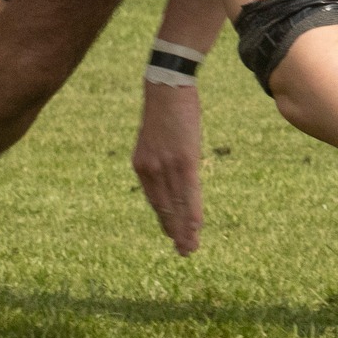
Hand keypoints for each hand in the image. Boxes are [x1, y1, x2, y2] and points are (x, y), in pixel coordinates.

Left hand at [132, 82, 204, 255]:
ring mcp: (166, 167)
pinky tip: (196, 228)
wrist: (167, 87)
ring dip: (184, 230)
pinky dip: (192, 213)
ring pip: (177, 206)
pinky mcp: (184, 161)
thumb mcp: (157, 137)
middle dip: (173, 231)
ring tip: (189, 248)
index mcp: (141, 165)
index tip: (171, 234)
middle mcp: (150, 171)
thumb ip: (160, 157)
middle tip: (182, 251)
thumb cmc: (166, 108)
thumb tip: (171, 168)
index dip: (165, 219)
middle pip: (164, 208)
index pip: (155, 200)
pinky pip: (189, 194)